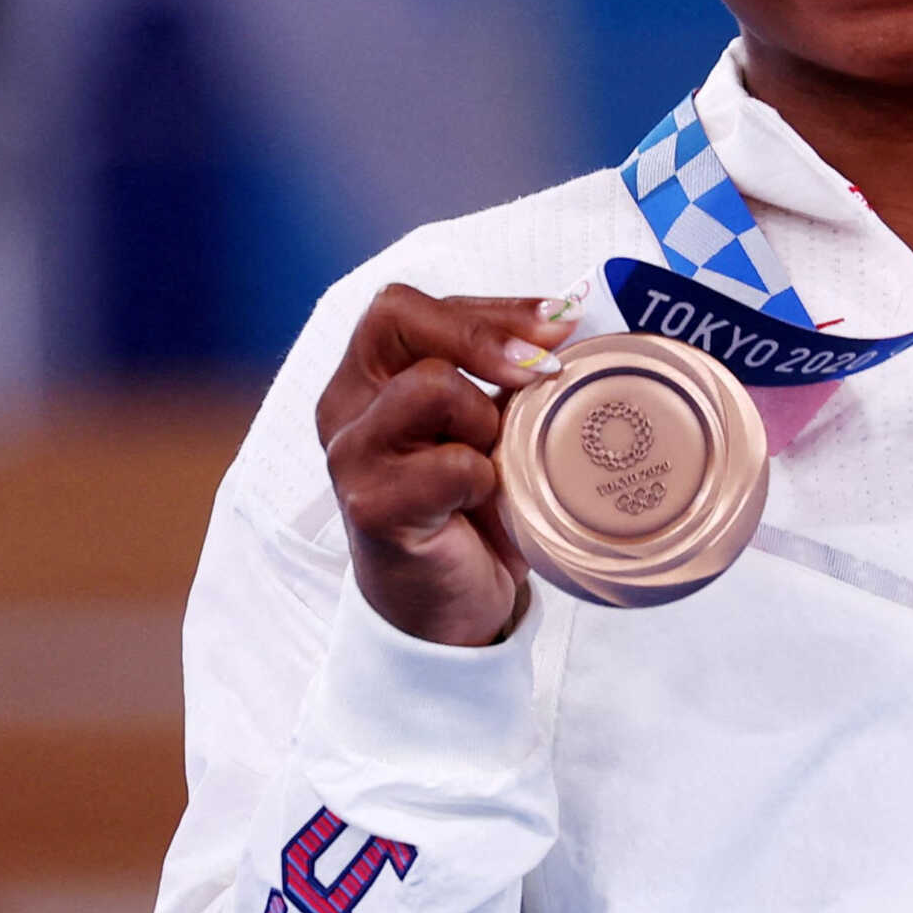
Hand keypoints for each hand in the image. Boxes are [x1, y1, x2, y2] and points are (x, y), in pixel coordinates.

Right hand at [316, 284, 575, 647]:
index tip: (558, 324)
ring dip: (483, 415)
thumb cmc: (468, 506)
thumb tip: (568, 313)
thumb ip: (506, 373)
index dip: (487, 307)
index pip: (407, 306)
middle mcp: (344, 406)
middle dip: (483, 336)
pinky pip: (448, 463)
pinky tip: (482, 501)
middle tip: (540, 370)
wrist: (447, 607)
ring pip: (427, 384)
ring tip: (492, 458)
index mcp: (367, 377)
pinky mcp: (371, 507)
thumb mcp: (487, 423)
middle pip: (394, 317)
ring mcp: (351, 455)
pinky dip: (483, 476)